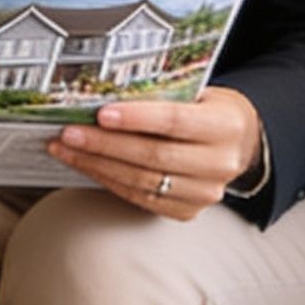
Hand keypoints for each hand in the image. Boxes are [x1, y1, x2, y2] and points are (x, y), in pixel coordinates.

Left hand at [47, 88, 262, 223]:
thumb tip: (102, 95)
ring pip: (142, 180)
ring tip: (66, 148)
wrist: (237, 142)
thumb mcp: (195, 93)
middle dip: (105, 144)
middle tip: (70, 132)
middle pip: (153, 155)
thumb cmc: (205, 109)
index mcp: (226, 125)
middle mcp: (220, 163)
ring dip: (97, 164)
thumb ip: (160, 96)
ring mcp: (205, 192)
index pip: (175, 121)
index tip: (101, 113)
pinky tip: (87, 165)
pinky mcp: (187, 211)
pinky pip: (140, 198)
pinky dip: (108, 181)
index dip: (136, 118)